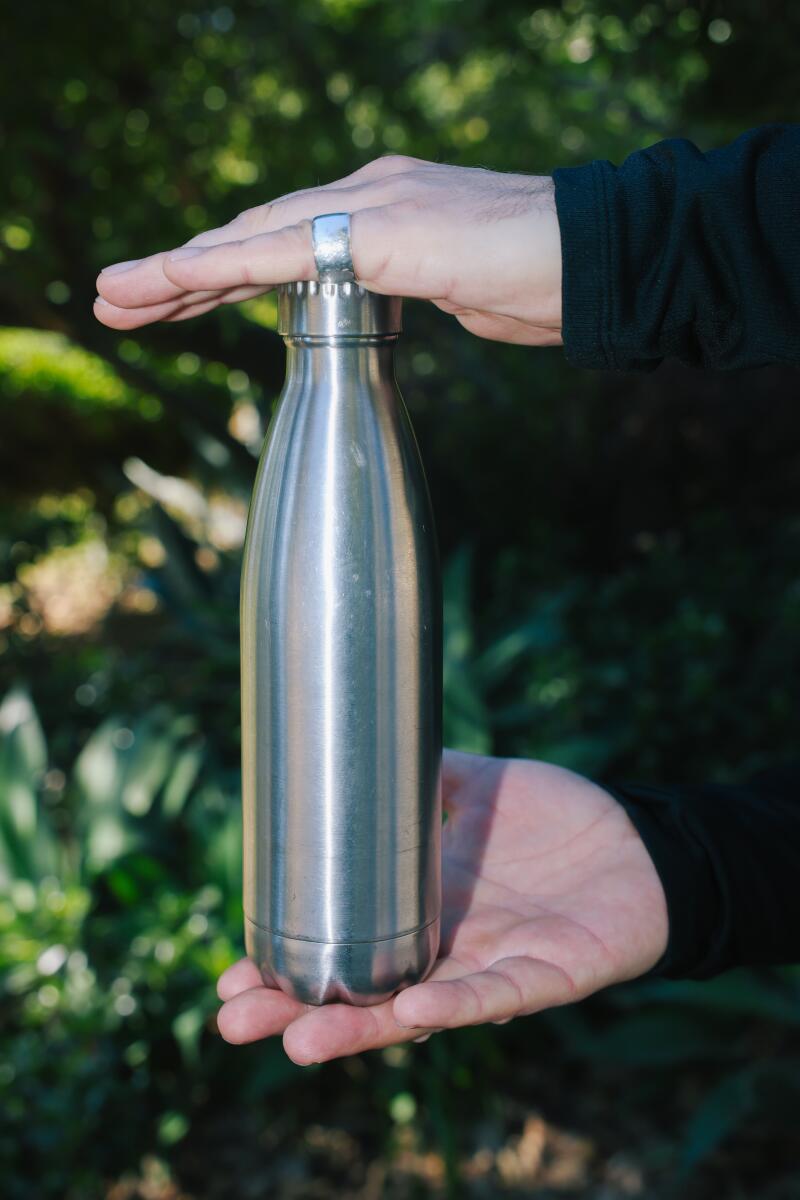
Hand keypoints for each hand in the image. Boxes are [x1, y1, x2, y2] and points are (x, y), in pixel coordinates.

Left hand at [94, 156, 561, 344]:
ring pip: (251, 237)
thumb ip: (409, 292)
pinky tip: (171, 281)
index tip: (171, 300)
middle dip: (177, 272)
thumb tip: (387, 312)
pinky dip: (222, 268)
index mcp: (382, 209)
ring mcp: (375, 206)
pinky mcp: (385, 231)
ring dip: (176, 270)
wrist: (605, 259)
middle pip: (251, 234)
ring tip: (114, 296)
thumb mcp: (458, 292)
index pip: (282, 241)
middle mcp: (367, 194)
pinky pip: (286, 252)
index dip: (219, 272)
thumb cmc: (545, 281)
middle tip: (113, 297)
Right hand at [216, 750, 667, 1064]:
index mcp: (425, 906)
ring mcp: (491, 966)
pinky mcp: (544, 976)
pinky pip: (496, 996)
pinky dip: (456, 1003)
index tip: (233, 971)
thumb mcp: (485, 784)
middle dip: (299, 1012)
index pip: (346, 945)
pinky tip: (411, 1010)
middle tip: (234, 1021)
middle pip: (364, 993)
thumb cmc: (562, 819)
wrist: (643, 840)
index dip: (292, 963)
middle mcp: (448, 947)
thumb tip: (375, 741)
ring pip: (416, 1011)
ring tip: (300, 1039)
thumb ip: (436, 775)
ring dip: (361, 1029)